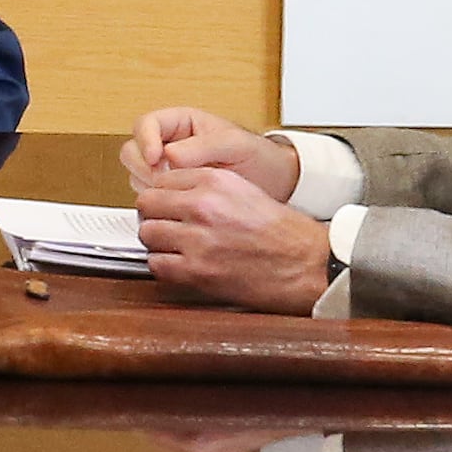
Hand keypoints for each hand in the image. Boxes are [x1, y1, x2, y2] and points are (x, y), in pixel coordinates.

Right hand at [119, 106, 301, 196]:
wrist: (273, 184)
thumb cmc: (258, 157)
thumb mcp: (235, 144)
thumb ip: (204, 147)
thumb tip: (171, 154)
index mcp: (182, 123)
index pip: (147, 124)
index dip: (145, 140)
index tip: (157, 158)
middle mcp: (170, 144)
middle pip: (133, 149)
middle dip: (144, 166)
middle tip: (164, 179)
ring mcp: (168, 168)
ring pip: (137, 173)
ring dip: (149, 185)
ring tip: (178, 191)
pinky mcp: (172, 190)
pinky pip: (150, 193)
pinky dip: (158, 200)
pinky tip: (179, 202)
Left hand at [130, 165, 335, 310]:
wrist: (304, 264)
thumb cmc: (282, 232)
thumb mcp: (244, 190)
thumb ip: (206, 186)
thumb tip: (172, 191)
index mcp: (215, 181)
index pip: (161, 180)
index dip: (163, 194)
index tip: (167, 204)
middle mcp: (203, 207)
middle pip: (147, 204)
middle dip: (154, 215)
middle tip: (165, 224)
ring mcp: (197, 240)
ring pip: (148, 234)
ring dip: (158, 241)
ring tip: (174, 245)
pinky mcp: (196, 271)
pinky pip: (157, 264)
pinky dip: (164, 266)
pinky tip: (179, 263)